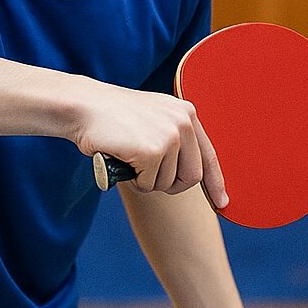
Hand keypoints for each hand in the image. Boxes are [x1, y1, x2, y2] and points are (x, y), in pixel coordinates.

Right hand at [73, 81, 227, 204]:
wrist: (84, 106)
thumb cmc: (113, 117)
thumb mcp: (153, 119)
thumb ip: (173, 137)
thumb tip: (189, 173)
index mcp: (187, 114)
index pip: (208, 155)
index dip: (215, 182)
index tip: (222, 202)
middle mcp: (184, 123)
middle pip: (191, 177)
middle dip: (170, 184)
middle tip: (146, 175)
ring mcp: (170, 136)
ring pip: (167, 183)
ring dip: (146, 180)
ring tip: (129, 157)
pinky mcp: (153, 151)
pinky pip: (148, 184)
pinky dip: (133, 179)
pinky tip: (122, 158)